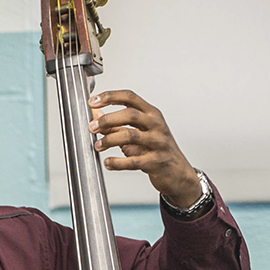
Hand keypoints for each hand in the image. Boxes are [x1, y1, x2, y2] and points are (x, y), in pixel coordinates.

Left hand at [87, 90, 201, 207]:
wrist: (177, 173)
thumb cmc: (157, 150)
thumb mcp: (137, 133)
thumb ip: (115, 125)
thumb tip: (95, 114)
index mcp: (151, 114)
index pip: (130, 97)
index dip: (110, 97)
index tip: (93, 101)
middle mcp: (156, 125)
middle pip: (130, 114)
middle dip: (107, 119)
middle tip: (92, 127)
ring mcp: (158, 143)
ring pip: (131, 136)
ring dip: (109, 140)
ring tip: (98, 146)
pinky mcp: (156, 161)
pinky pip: (134, 161)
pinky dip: (117, 163)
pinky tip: (108, 163)